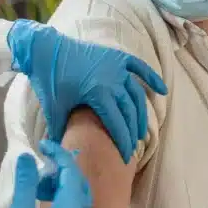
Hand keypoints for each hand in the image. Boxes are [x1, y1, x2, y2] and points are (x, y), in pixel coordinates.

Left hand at [7, 19, 167, 162]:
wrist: (46, 50)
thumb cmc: (49, 82)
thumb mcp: (54, 111)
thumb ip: (63, 133)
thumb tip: (65, 155)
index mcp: (98, 94)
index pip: (118, 125)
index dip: (123, 143)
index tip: (125, 157)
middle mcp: (113, 80)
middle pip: (130, 112)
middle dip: (132, 132)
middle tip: (131, 147)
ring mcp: (117, 67)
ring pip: (137, 94)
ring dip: (141, 113)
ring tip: (141, 130)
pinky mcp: (117, 56)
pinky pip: (139, 68)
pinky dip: (152, 78)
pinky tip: (162, 91)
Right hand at [10, 140, 91, 207]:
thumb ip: (26, 184)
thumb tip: (26, 156)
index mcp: (74, 201)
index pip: (70, 166)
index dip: (56, 151)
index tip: (40, 144)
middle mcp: (83, 207)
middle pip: (76, 177)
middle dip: (58, 165)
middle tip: (40, 161)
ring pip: (76, 190)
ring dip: (58, 180)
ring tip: (37, 181)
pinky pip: (74, 201)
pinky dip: (60, 192)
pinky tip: (43, 197)